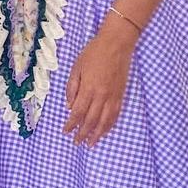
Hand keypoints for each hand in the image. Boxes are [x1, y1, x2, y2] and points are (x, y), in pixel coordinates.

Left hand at [63, 15, 136, 144]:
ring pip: (104, 121)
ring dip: (97, 134)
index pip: (78, 112)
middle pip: (90, 120)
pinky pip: (115, 115)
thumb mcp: (76, 67)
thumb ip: (72, 88)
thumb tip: (70, 106)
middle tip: (76, 142)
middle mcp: (101, 96)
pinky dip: (109, 125)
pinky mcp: (121, 95)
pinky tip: (104, 131)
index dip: (71, 124)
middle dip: (82, 133)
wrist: (117, 44)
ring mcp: (113, 96)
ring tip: (90, 144)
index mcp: (88, 88)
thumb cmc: (94, 53)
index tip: (66, 131)